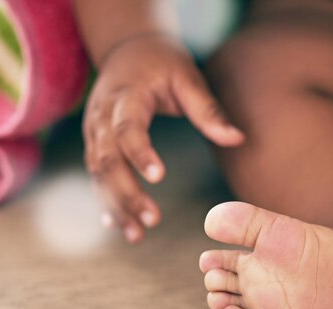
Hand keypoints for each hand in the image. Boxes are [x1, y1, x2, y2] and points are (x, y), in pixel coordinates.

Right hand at [84, 34, 244, 242]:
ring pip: (98, 175)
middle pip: (107, 160)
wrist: (124, 48)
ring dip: (116, 206)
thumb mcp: (187, 77)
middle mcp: (101, 117)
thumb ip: (208, 110)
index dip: (140, 152)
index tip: (160, 177)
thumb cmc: (161, 62)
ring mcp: (94, 133)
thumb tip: (238, 139)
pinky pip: (96, 178)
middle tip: (152, 220)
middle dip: (127, 193)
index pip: (127, 127)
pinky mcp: (95, 145)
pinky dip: (106, 202)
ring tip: (136, 236)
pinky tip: (118, 226)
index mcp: (124, 96)